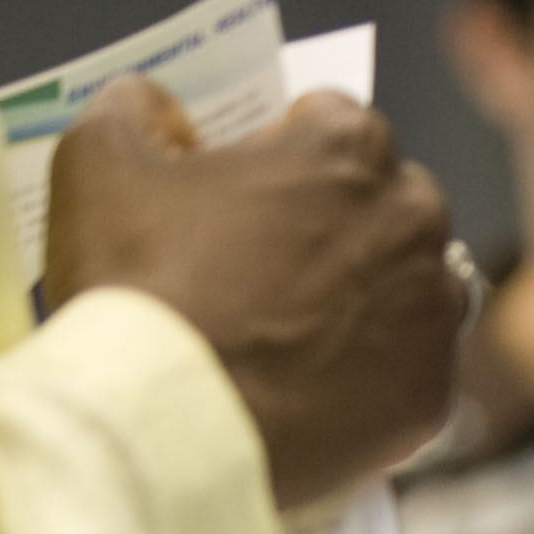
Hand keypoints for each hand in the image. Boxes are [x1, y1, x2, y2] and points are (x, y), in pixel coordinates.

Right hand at [45, 75, 465, 507]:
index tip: (246, 186)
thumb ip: (135, 106)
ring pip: (411, 285)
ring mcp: (434, 315)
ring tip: (292, 325)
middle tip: (265, 261)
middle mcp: (416, 222)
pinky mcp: (433, 395)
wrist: (167, 427)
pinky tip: (316, 380)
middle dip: (336, 218)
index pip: (333, 120)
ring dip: (367, 292)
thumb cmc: (138, 286)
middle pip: (385, 201)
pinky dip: (375, 369)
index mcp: (350, 149)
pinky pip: (411, 367)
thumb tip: (160, 106)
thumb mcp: (98, 159)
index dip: (282, 147)